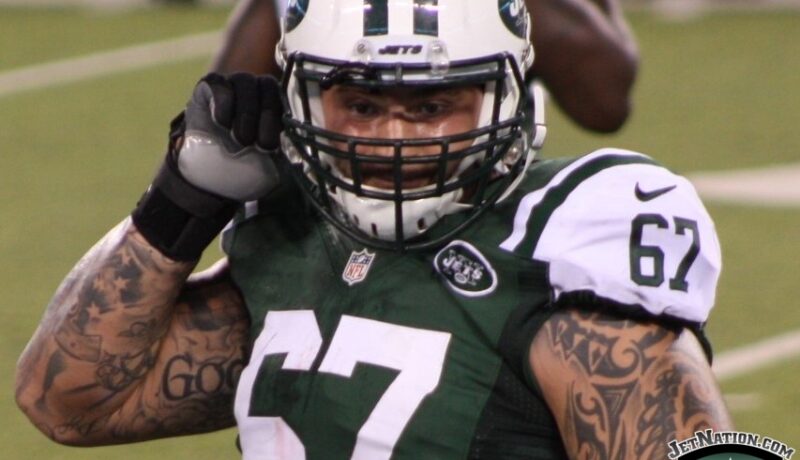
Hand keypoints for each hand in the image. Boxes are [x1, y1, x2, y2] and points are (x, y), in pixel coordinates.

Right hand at [176, 72, 281, 200]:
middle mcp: (257, 90)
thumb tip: (306, 147)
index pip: (287, 96)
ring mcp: (232, 85)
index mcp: (277, 104)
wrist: (213, 178)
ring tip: (241, 140)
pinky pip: (218, 82)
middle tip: (261, 146)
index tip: (276, 146)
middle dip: (266, 117)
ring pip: (245, 81)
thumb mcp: (275, 163)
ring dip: (246, 112)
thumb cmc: (248, 168)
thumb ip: (290, 151)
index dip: (282, 118)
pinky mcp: (208, 88)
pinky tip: (222, 123)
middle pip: (268, 85)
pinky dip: (223, 101)